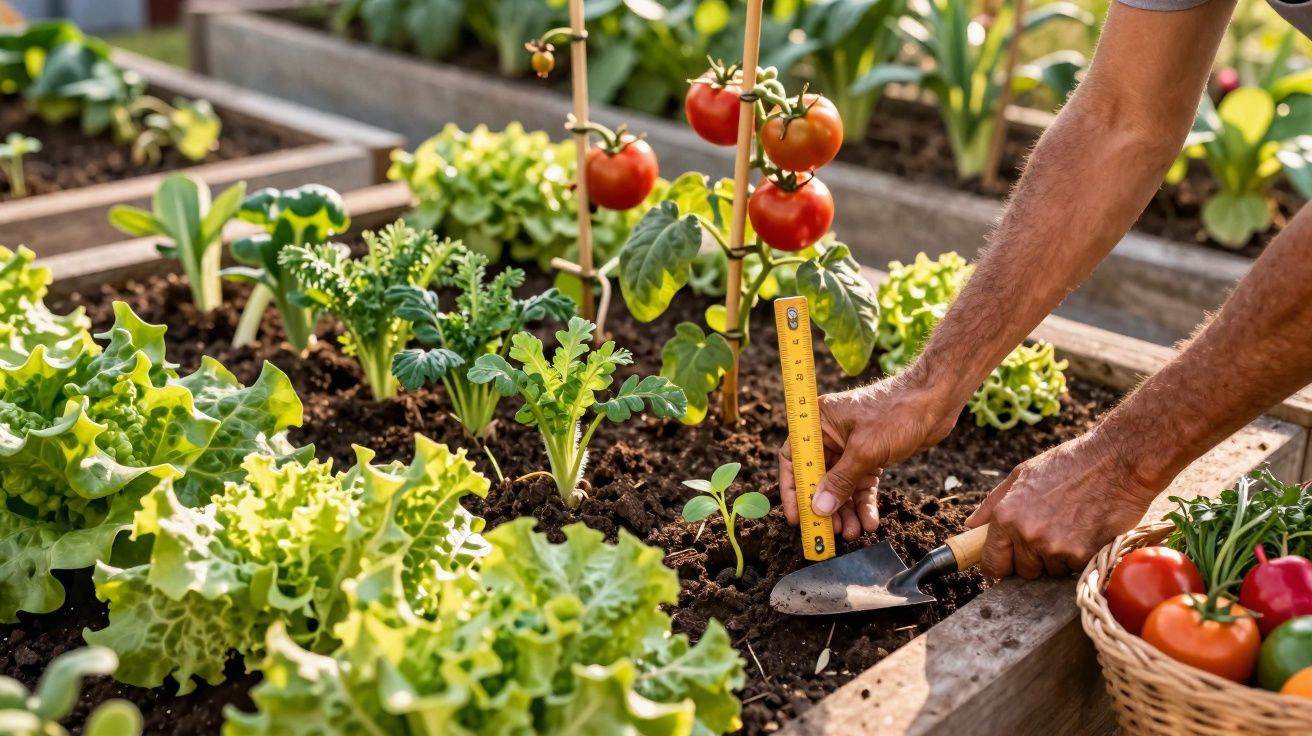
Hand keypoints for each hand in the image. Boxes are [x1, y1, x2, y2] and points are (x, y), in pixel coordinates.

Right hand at [777, 376, 956, 540]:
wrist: (935, 401)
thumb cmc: (898, 413)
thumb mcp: (865, 451)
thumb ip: (840, 481)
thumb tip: (819, 508)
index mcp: (819, 422)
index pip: (793, 459)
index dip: (792, 490)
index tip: (796, 517)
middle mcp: (830, 434)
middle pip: (818, 478)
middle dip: (824, 506)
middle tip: (829, 531)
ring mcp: (851, 446)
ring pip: (840, 486)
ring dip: (845, 510)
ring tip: (853, 532)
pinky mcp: (870, 456)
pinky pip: (860, 484)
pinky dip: (864, 503)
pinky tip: (870, 521)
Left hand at [965, 431, 1164, 577]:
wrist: (1117, 461)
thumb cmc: (1069, 464)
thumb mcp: (1021, 475)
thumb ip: (991, 505)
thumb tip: (969, 527)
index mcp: (1005, 515)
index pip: (992, 564)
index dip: (999, 566)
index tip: (1007, 562)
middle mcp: (1027, 534)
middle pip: (1022, 572)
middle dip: (1032, 559)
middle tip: (1049, 531)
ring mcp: (1055, 547)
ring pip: (1050, 572)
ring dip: (1057, 558)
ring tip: (1070, 526)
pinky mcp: (1083, 555)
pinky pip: (1074, 570)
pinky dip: (1079, 557)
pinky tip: (1086, 531)